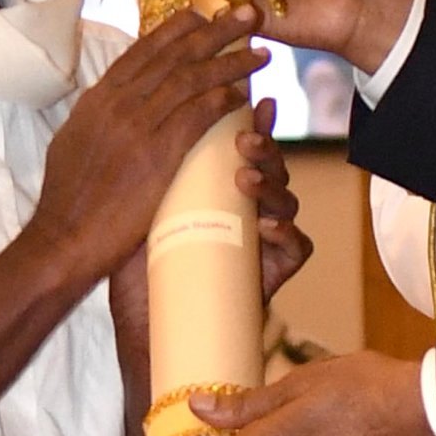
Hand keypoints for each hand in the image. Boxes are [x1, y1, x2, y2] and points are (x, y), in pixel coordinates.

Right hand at [32, 9, 258, 292]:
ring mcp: (135, 126)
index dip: (177, 30)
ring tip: (260, 52)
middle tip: (247, 15)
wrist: (62, 240)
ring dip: (230, 62)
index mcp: (96, 99)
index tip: (203, 14)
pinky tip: (243, 94)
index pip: (142, 51)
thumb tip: (112, 107)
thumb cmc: (68, 204)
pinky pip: (196, 115)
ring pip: (191, 79)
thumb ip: (97, 121)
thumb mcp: (72, 145)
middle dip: (215, 31)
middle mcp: (116, 103)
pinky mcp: (155, 154)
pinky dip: (221, 100)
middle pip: (173, 54)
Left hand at [107, 103, 309, 355]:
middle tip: (245, 142)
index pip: (243, 150)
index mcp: (220, 191)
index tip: (245, 107)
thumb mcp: (145, 210)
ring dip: (272, 186)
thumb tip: (160, 119)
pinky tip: (266, 227)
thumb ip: (160, 170)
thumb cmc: (138, 267)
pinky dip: (287, 234)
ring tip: (246, 180)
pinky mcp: (275, 275)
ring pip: (287, 202)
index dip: (251, 124)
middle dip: (265, 150)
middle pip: (272, 168)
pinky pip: (297, 247)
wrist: (143, 328)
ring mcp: (264, 243)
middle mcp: (246, 212)